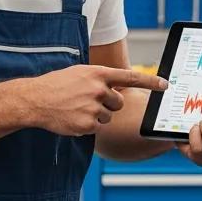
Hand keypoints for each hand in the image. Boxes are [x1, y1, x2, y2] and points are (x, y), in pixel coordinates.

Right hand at [21, 65, 167, 136]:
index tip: (165, 85)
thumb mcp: (79, 73)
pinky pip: (98, 127)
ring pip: (108, 116)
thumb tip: (116, 86)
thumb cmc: (56, 85)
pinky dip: (88, 125)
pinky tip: (74, 118)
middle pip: (119, 102)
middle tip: (89, 101)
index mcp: (97, 73)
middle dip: (109, 104)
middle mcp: (98, 89)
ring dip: (97, 115)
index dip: (150, 81)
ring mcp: (93, 107)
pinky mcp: (87, 124)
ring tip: (78, 108)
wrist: (35, 100)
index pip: (130, 77)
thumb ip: (99, 78)